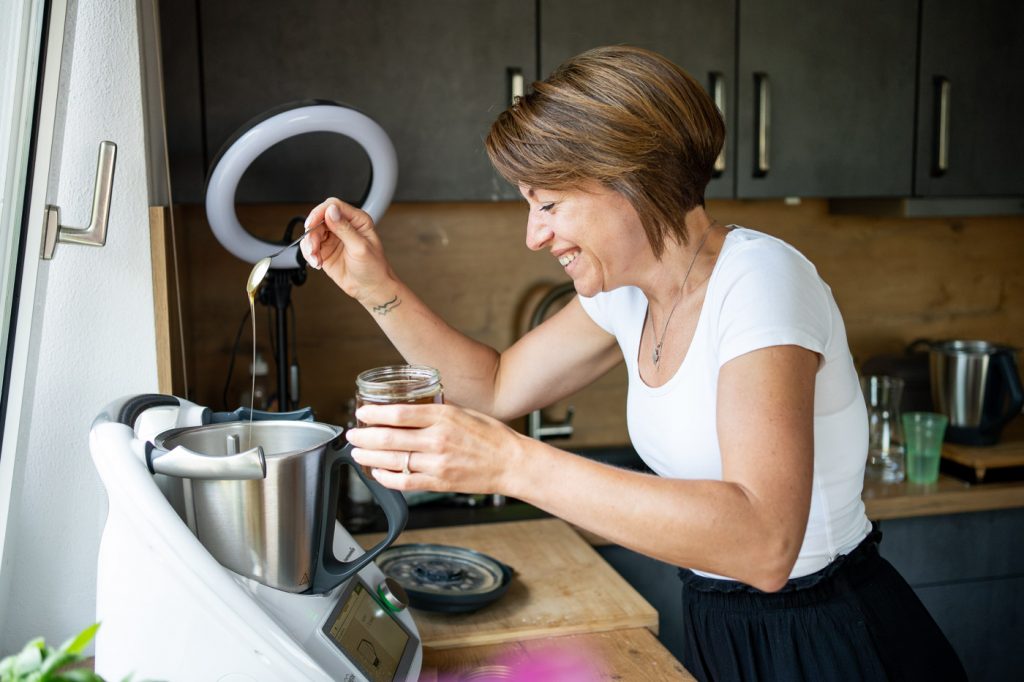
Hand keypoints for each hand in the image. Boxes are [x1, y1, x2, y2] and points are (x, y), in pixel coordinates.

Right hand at [300, 198, 395, 303]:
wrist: (371, 289)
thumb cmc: (374, 268)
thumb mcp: (360, 247)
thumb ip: (345, 229)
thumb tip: (331, 211)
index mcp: (357, 220)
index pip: (333, 206)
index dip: (320, 212)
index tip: (311, 224)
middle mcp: (344, 226)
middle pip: (319, 219)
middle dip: (312, 233)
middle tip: (313, 247)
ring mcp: (333, 238)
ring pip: (312, 233)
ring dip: (310, 246)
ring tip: (316, 259)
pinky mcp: (325, 250)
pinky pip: (310, 246)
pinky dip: (309, 254)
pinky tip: (317, 263)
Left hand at [346, 402, 524, 494]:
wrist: (512, 463)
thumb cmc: (492, 436)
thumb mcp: (464, 412)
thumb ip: (436, 411)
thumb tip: (409, 409)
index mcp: (444, 416)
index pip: (398, 413)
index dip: (374, 413)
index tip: (362, 412)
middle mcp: (438, 439)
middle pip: (388, 437)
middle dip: (364, 436)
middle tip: (352, 434)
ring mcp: (437, 463)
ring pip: (392, 460)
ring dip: (369, 456)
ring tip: (358, 451)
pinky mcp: (439, 482)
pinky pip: (405, 482)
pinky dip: (386, 477)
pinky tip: (378, 471)